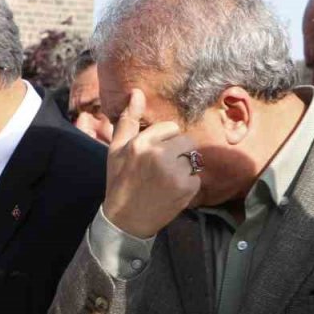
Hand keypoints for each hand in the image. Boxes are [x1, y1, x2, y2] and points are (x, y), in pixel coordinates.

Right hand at [103, 88, 202, 237]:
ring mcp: (174, 172)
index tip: (151, 159)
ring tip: (166, 182)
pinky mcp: (186, 187)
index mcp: (140, 142)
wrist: (124, 221)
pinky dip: (188, 185)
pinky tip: (171, 193)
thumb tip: (137, 92)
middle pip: (186, 141)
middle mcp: (158, 154)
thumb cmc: (119, 182)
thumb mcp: (116, 150)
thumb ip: (128, 120)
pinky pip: (197, 177)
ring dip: (183, 169)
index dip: (163, 142)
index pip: (170, 128)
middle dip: (177, 154)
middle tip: (160, 171)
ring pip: (193, 158)